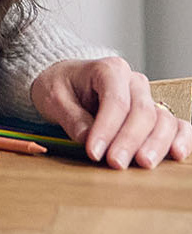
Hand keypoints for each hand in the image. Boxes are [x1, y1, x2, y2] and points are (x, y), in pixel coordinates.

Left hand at [30, 57, 191, 169]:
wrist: (66, 82)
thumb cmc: (60, 86)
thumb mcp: (54, 97)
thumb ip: (71, 117)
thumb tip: (87, 138)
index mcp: (109, 69)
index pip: (115, 101)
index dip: (107, 129)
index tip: (94, 152)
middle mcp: (134, 82)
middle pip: (142, 112)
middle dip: (129, 140)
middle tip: (115, 163)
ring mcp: (148, 99)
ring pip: (163, 121)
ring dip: (155, 145)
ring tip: (142, 164)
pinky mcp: (155, 115)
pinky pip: (177, 126)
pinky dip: (181, 139)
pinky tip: (176, 154)